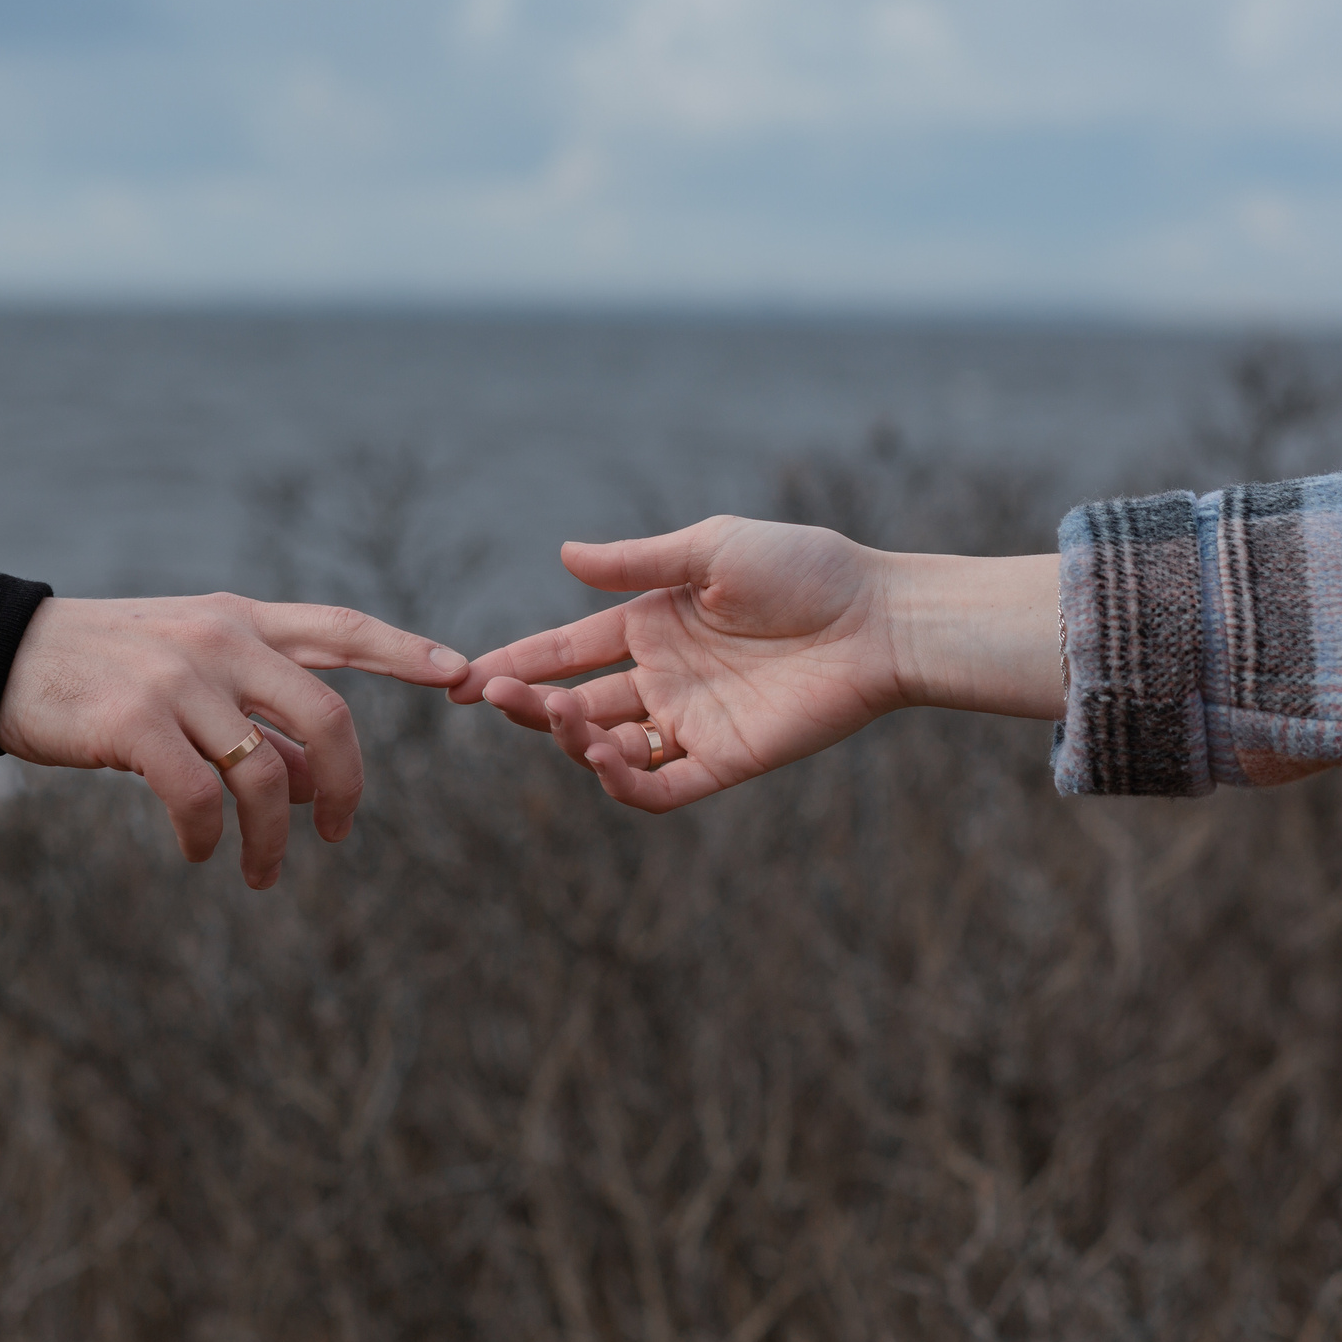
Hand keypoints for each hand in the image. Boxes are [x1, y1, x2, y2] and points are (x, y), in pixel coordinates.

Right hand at [0, 594, 466, 886]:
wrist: (0, 656)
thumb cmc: (101, 671)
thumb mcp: (188, 677)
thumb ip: (253, 717)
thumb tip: (312, 783)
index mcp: (241, 621)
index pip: (342, 629)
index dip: (406, 652)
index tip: (462, 673)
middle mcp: (221, 642)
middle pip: (327, 718)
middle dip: (347, 788)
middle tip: (338, 833)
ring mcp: (180, 680)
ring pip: (265, 775)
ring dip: (271, 841)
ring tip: (260, 874)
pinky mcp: (134, 722)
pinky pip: (201, 799)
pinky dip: (211, 839)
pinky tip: (202, 852)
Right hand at [452, 517, 1058, 811]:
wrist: (880, 618)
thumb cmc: (805, 569)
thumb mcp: (711, 551)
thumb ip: (636, 565)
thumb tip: (563, 556)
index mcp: (652, 625)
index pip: (565, 651)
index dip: (514, 663)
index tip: (461, 676)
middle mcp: (664, 678)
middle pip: (575, 705)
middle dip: (528, 705)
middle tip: (495, 696)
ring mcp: (692, 723)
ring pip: (609, 750)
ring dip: (572, 740)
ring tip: (560, 718)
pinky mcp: (726, 760)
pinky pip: (661, 789)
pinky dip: (625, 785)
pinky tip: (604, 759)